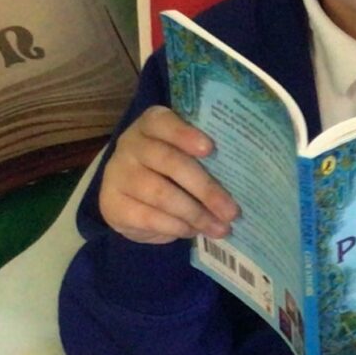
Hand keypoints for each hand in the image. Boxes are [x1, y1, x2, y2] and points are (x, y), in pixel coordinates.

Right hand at [97, 106, 238, 244]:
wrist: (127, 193)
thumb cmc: (167, 168)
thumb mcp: (183, 154)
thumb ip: (203, 156)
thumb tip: (243, 181)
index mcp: (151, 124)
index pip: (164, 122)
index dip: (185, 134)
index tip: (210, 149)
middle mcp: (131, 144)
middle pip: (170, 162)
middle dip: (206, 189)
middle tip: (232, 211)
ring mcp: (118, 174)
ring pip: (161, 194)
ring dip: (195, 214)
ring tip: (220, 228)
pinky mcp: (112, 204)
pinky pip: (149, 217)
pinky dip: (175, 227)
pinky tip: (193, 231)